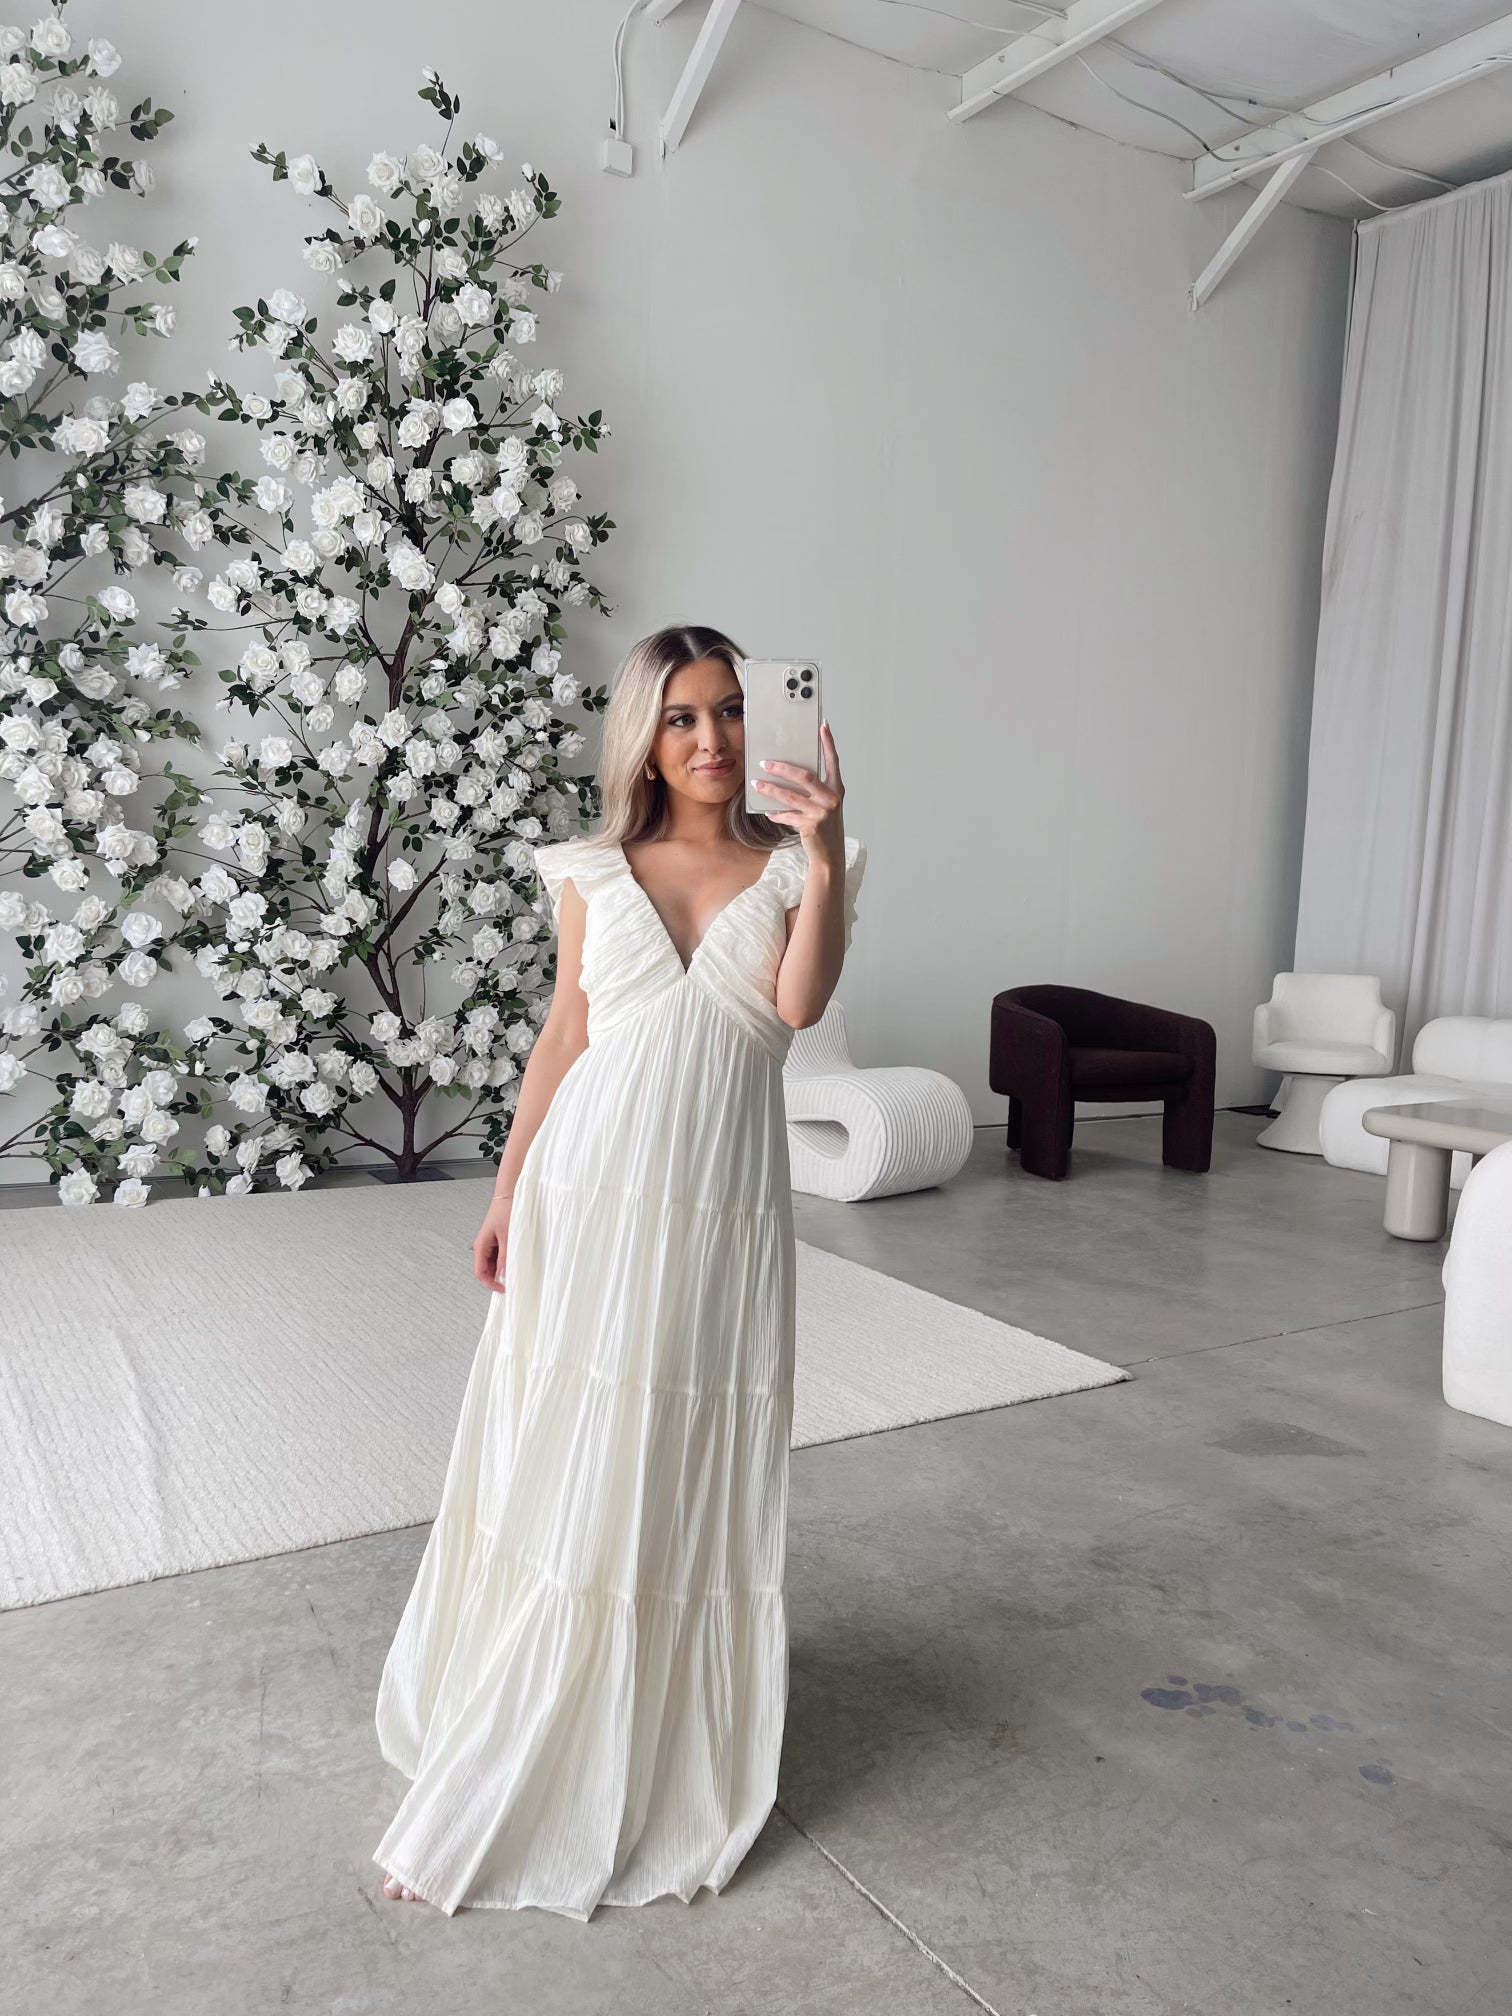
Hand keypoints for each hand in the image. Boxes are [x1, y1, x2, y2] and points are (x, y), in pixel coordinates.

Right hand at [474, 1196, 511, 1293]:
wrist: (511, 1194)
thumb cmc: (506, 1209)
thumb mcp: (508, 1237)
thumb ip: (506, 1257)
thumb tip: (506, 1275)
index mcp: (481, 1246)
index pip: (480, 1273)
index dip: (491, 1284)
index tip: (504, 1289)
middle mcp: (484, 1246)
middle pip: (487, 1270)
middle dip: (498, 1278)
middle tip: (513, 1282)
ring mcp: (491, 1244)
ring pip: (495, 1264)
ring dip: (504, 1269)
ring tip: (517, 1270)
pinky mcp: (499, 1240)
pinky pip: (501, 1256)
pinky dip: (508, 1261)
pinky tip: (517, 1260)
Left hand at [753, 720, 844, 868]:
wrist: (829, 855)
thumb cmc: (825, 826)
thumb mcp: (825, 805)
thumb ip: (813, 789)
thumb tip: (788, 773)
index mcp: (837, 789)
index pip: (833, 761)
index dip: (829, 743)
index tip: (822, 726)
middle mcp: (832, 799)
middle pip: (804, 777)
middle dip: (782, 769)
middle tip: (765, 763)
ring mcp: (822, 813)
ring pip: (790, 796)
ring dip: (771, 789)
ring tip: (757, 783)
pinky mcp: (810, 826)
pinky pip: (787, 816)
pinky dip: (776, 814)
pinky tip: (768, 812)